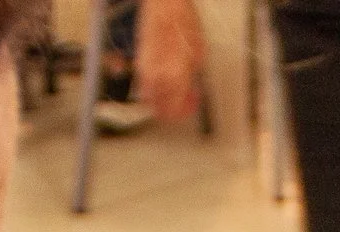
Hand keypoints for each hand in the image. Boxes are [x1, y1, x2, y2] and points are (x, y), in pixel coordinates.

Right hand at [134, 0, 204, 122]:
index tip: (191, 107)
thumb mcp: (199, 54)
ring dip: (161, 101)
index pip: (174, 111)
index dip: (184, 113)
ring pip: (149, 100)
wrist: (165, 5)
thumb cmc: (182, 22)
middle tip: (183, 103)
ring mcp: (145, 69)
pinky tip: (164, 79)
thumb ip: (193, 79)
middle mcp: (157, 76)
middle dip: (172, 111)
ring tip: (174, 92)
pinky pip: (144, 85)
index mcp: (176, 76)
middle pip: (159, 110)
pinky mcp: (140, 61)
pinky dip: (154, 88)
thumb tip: (191, 91)